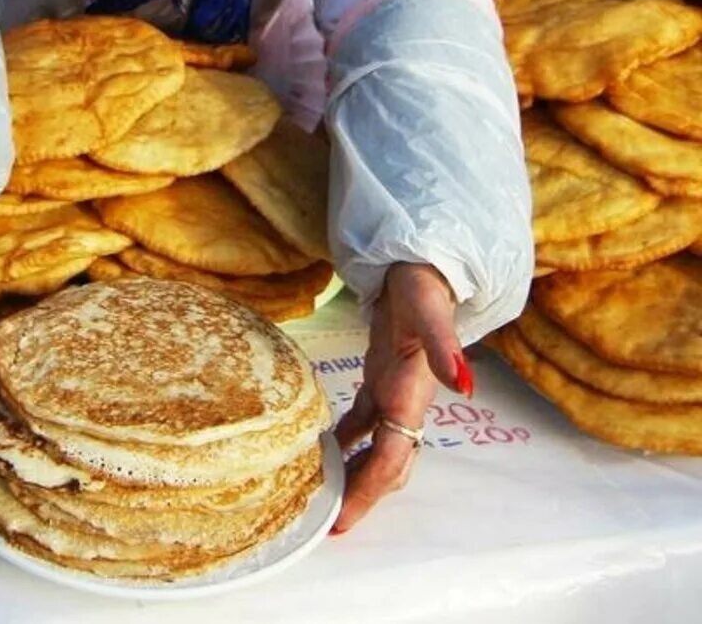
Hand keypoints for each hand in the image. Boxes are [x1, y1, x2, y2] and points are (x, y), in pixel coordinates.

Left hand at [332, 262, 473, 534]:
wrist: (424, 262)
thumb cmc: (423, 284)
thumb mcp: (429, 310)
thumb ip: (445, 345)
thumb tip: (463, 383)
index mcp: (412, 394)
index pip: (390, 458)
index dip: (369, 492)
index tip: (342, 522)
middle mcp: (404, 401)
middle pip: (386, 464)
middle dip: (363, 496)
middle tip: (327, 525)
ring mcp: (393, 390)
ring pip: (376, 447)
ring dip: (356, 473)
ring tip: (324, 498)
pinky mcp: (382, 376)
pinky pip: (364, 420)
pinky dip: (348, 440)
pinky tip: (326, 449)